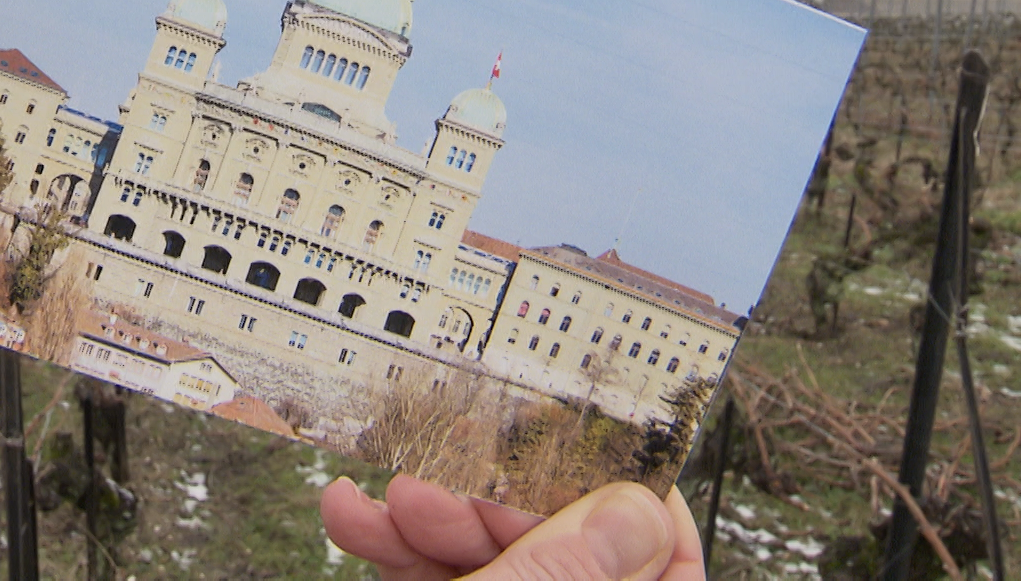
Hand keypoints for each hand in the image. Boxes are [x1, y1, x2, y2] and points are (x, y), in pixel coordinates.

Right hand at [321, 474, 703, 579]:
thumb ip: (567, 573)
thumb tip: (634, 510)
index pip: (667, 569)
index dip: (629, 504)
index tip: (575, 452)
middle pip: (568, 559)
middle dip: (492, 512)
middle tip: (437, 486)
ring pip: (495, 573)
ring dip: (426, 529)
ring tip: (374, 507)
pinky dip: (399, 559)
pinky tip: (353, 523)